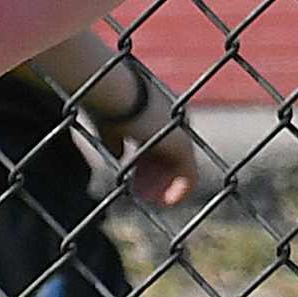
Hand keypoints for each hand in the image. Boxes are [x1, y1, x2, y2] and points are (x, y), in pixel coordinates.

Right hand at [83, 96, 198, 207]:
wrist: (116, 93)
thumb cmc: (108, 102)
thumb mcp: (110, 123)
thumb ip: (116, 138)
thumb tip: (119, 154)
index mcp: (160, 113)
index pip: (158, 145)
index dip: (145, 166)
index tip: (132, 182)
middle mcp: (175, 121)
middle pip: (169, 159)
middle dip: (156, 180)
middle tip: (143, 198)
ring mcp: (182, 133)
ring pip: (180, 169)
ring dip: (166, 189)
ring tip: (152, 203)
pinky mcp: (184, 146)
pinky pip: (189, 177)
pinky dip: (178, 192)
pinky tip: (166, 203)